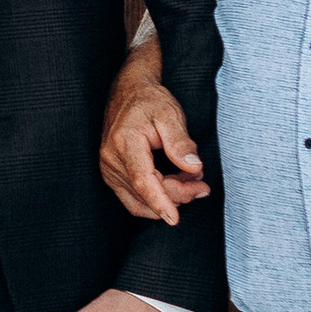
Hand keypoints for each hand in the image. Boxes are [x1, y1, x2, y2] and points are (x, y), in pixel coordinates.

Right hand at [101, 62, 207, 224]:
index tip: (175, 218)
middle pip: (145, 192)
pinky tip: (174, 186)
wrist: (128, 93)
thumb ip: (181, 143)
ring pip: (139, 200)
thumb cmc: (150, 101)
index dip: (160, 201)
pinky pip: (133, 198)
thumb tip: (194, 168)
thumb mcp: (171, 114)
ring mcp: (108, 169)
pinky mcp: (111, 175)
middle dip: (178, 195)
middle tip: (202, 185)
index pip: (142, 179)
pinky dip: (155, 198)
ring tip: (190, 183)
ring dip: (168, 198)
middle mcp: (111, 158)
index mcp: (125, 142)